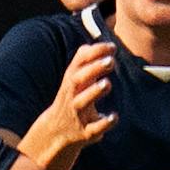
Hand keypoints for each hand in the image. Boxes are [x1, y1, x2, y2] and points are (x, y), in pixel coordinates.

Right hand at [21, 42, 116, 169]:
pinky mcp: (84, 132)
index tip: (112, 47)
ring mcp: (77, 114)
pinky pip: (93, 128)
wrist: (55, 132)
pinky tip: (114, 116)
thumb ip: (85, 59)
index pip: (80, 61)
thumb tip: (97, 37)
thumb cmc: (71, 98)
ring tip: (107, 84)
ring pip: (82, 102)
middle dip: (93, 69)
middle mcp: (72, 95)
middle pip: (78, 79)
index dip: (95, 52)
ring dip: (94, 92)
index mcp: (72, 80)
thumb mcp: (74, 77)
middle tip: (111, 61)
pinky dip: (104, 123)